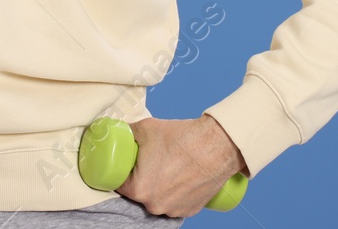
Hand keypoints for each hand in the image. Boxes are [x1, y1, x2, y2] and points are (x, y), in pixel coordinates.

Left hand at [116, 113, 248, 217]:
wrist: (217, 145)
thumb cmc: (183, 138)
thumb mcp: (146, 128)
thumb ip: (128, 133)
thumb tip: (120, 134)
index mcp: (139, 189)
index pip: (120, 184)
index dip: (122, 172)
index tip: (128, 165)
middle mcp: (155, 205)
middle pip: (139, 193)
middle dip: (142, 178)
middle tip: (150, 161)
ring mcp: (174, 210)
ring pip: (158, 198)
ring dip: (160, 187)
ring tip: (169, 167)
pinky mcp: (190, 209)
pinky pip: (175, 202)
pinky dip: (175, 192)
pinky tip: (180, 177)